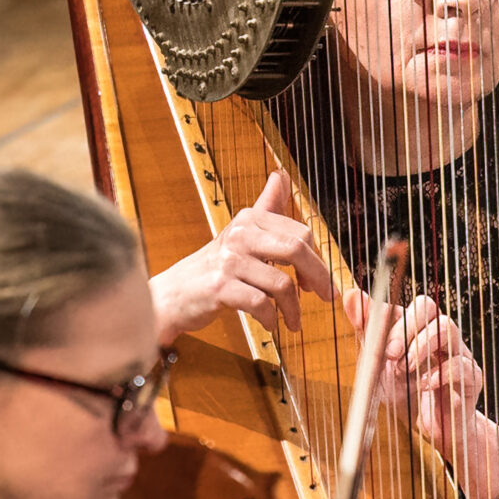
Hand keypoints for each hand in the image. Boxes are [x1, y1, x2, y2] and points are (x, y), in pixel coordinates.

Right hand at [152, 170, 335, 342]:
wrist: (174, 293)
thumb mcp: (240, 231)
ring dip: (293, 309)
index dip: (317, 258)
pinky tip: (271, 324)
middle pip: (296, 250)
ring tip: (293, 321)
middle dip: (317, 277)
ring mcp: (229, 261)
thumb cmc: (213, 267)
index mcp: (249, 218)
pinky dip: (271, 319)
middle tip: (324, 297)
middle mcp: (240, 234)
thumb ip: (265, 205)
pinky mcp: (220, 288)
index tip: (318, 279)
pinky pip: (260, 304)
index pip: (300, 232)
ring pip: (281, 284)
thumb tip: (281, 175)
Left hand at [343, 285, 498, 498]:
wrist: (429, 431)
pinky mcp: (471, 379)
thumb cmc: (404, 394)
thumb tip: (351, 293)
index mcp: (417, 328)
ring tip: (404, 369)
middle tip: (389, 353)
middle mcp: (439, 335)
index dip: (390, 313)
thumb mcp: (378, 364)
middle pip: (429, 306)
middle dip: (405, 325)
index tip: (373, 333)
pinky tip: (423, 386)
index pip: (404, 302)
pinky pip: (461, 365)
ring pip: (447, 328)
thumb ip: (367, 331)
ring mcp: (458, 354)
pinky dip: (439, 374)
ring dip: (420, 346)